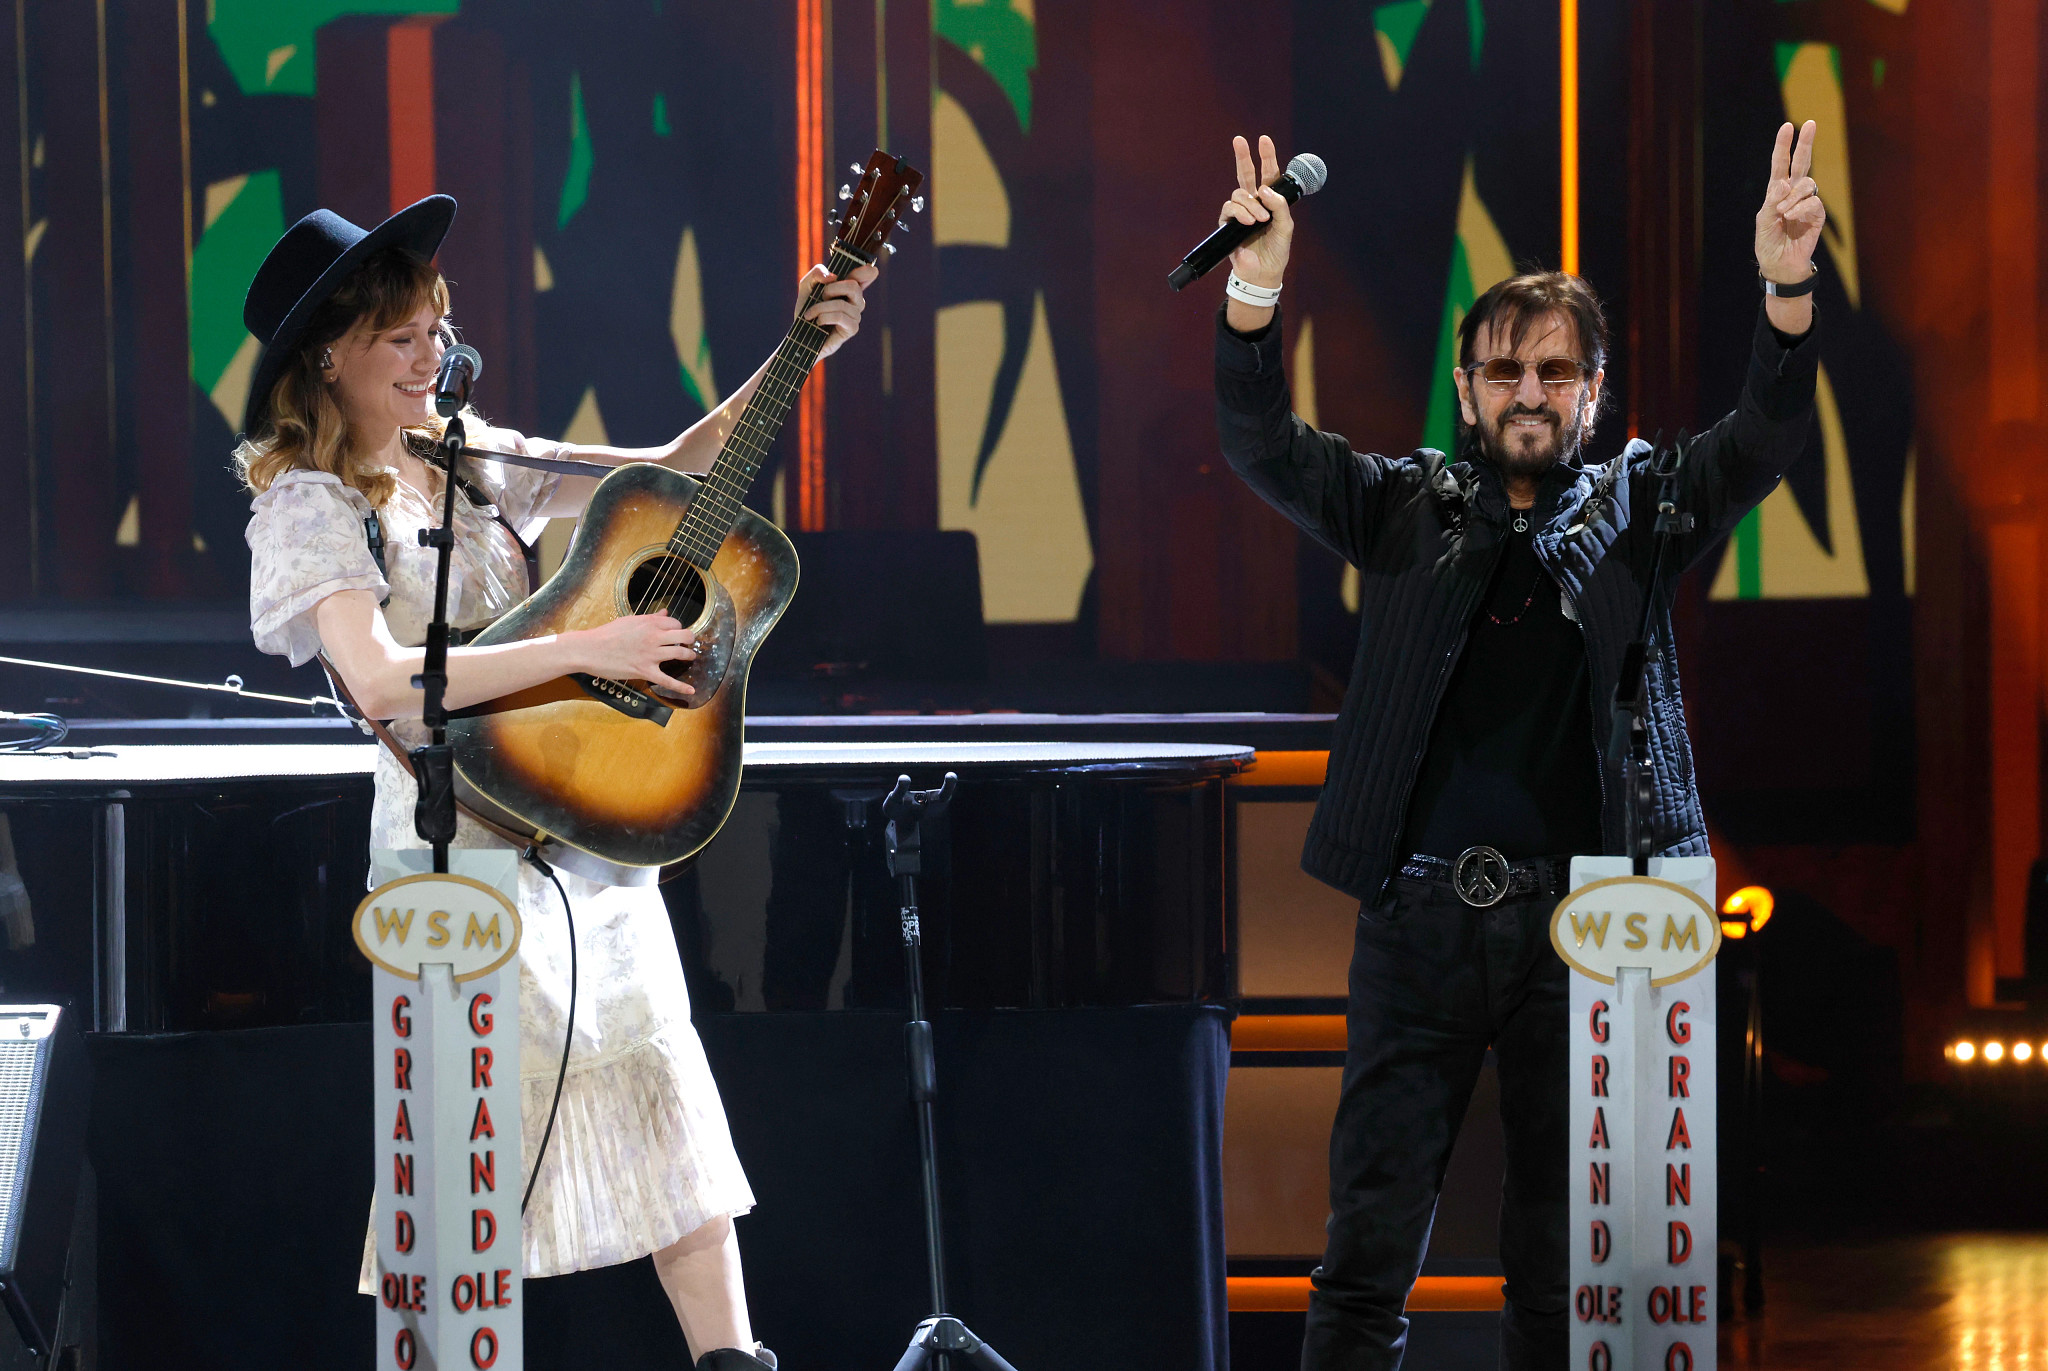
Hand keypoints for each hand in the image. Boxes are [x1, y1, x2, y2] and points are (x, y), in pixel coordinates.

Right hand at [573, 614, 695, 696]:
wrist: (590, 649)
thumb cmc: (607, 634)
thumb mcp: (630, 621)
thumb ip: (650, 618)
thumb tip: (664, 613)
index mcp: (649, 623)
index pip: (675, 623)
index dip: (678, 628)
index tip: (675, 633)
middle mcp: (653, 637)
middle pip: (684, 636)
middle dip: (689, 640)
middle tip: (689, 643)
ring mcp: (650, 654)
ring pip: (680, 654)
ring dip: (689, 656)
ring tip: (690, 657)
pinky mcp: (645, 671)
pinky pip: (667, 680)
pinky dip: (681, 686)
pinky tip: (691, 690)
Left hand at [799, 262, 878, 360]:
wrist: (800, 333)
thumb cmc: (807, 308)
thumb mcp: (807, 285)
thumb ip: (817, 273)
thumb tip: (832, 277)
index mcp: (849, 287)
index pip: (869, 274)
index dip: (866, 270)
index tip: (856, 271)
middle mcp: (856, 300)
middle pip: (854, 286)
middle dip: (831, 289)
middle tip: (820, 297)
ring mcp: (856, 315)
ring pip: (842, 304)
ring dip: (821, 307)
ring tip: (810, 314)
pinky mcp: (852, 329)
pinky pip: (840, 317)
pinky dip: (824, 317)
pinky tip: (818, 322)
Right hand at [1218, 134, 1293, 287]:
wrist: (1263, 272)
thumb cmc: (1277, 250)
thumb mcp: (1286, 227)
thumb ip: (1280, 206)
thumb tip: (1264, 190)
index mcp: (1269, 201)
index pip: (1268, 174)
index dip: (1267, 157)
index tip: (1263, 139)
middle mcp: (1254, 203)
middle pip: (1246, 174)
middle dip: (1243, 156)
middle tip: (1239, 140)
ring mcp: (1240, 212)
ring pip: (1240, 193)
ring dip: (1251, 204)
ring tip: (1260, 219)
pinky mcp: (1228, 223)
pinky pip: (1230, 208)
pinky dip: (1241, 213)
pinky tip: (1249, 222)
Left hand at [1756, 120, 1824, 283]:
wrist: (1780, 264)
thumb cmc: (1769, 242)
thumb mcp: (1763, 220)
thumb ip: (1772, 201)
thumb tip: (1784, 183)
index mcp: (1776, 191)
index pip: (1780, 164)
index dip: (1783, 146)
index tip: (1787, 127)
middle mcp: (1793, 193)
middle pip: (1801, 162)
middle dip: (1805, 143)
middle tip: (1809, 123)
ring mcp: (1806, 202)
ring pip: (1807, 184)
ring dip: (1794, 196)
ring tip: (1784, 213)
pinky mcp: (1817, 214)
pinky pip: (1813, 202)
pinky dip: (1800, 209)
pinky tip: (1792, 218)